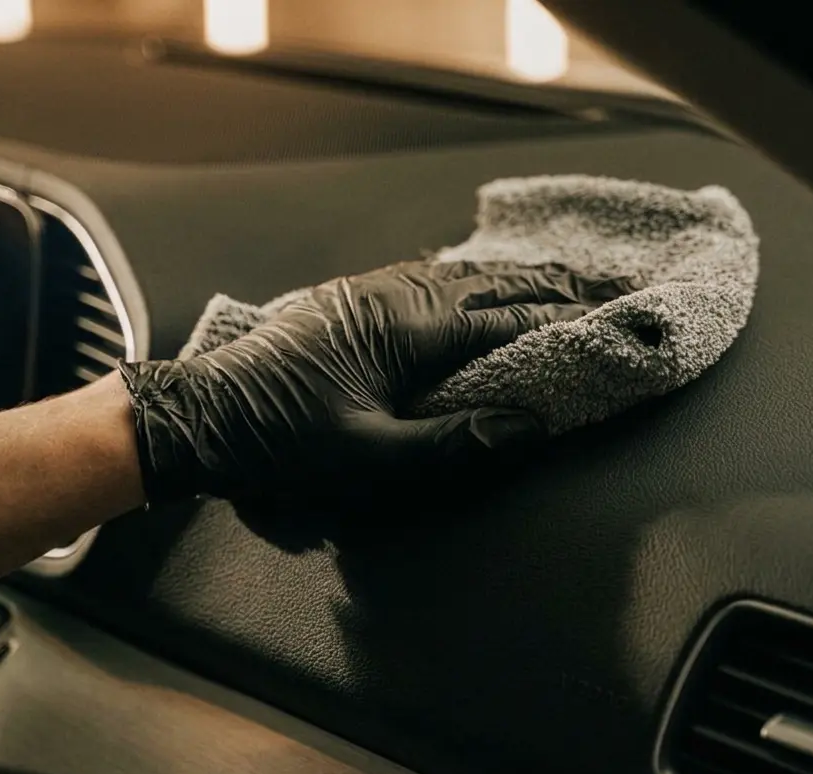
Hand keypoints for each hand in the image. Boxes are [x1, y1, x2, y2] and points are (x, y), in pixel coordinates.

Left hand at [119, 261, 578, 501]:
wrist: (202, 415)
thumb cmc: (280, 442)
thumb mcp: (367, 459)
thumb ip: (451, 443)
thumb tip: (526, 426)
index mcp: (403, 330)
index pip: (501, 318)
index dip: (560, 316)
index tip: (610, 312)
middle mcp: (389, 298)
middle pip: (485, 284)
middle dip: (548, 286)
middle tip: (603, 285)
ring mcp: (364, 293)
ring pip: (455, 276)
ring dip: (508, 279)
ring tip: (554, 282)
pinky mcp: (344, 301)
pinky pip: (421, 278)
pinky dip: (464, 280)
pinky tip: (472, 285)